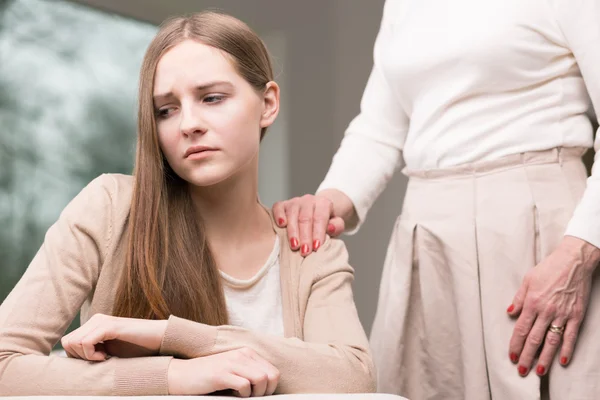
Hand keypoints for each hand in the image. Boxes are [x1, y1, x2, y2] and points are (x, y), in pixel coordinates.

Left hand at [61, 314, 166, 360]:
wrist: (160, 340)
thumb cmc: (139, 349)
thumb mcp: (111, 352)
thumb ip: (94, 352)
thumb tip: (73, 366)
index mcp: (94, 324)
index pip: (68, 342)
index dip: (76, 357)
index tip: (94, 362)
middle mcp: (96, 319)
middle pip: (68, 342)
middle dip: (79, 357)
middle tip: (98, 361)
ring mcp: (102, 321)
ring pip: (74, 342)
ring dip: (86, 356)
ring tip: (104, 358)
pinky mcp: (110, 326)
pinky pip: (86, 342)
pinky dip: (92, 354)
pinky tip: (106, 357)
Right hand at [168, 347, 279, 396]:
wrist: (181, 375)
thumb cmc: (209, 377)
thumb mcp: (233, 371)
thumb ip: (249, 374)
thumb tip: (267, 389)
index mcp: (247, 354)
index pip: (274, 372)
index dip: (270, 388)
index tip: (259, 396)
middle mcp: (242, 355)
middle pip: (271, 376)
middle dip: (266, 392)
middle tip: (252, 398)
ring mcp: (232, 363)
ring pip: (261, 379)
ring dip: (255, 394)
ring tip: (243, 397)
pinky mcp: (221, 374)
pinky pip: (244, 386)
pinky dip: (243, 395)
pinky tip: (233, 395)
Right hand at [273, 189, 353, 256]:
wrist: (317, 210)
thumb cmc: (325, 222)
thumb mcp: (336, 224)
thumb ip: (337, 226)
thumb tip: (330, 228)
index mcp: (323, 203)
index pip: (320, 218)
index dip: (318, 233)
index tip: (316, 247)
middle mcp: (308, 200)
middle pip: (305, 218)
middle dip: (305, 236)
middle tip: (305, 252)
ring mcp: (294, 202)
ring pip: (292, 214)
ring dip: (292, 232)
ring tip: (294, 246)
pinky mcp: (283, 204)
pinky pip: (278, 207)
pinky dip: (278, 215)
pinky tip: (281, 225)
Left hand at [507, 236, 599, 376]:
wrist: (573, 262)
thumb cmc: (548, 269)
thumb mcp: (527, 280)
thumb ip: (518, 299)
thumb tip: (509, 313)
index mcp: (532, 303)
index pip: (521, 329)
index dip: (515, 344)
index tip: (511, 356)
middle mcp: (546, 311)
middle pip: (534, 339)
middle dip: (526, 356)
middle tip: (521, 370)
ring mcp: (562, 315)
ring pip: (551, 341)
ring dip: (544, 358)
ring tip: (539, 372)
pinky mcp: (576, 315)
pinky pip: (570, 336)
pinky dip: (566, 349)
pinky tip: (562, 361)